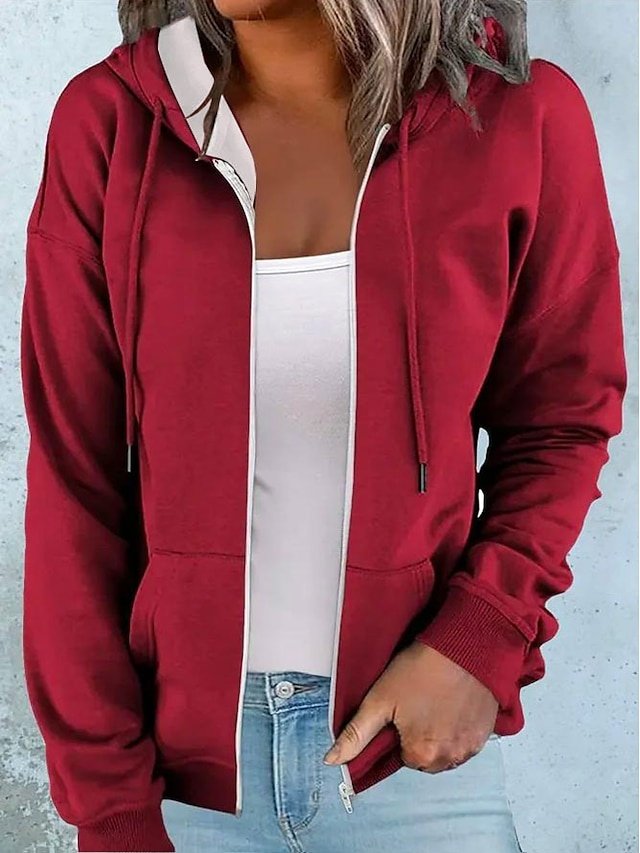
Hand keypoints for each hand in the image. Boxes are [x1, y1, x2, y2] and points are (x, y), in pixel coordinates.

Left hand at [323, 640, 498, 772]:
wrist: (465, 646)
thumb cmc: (423, 668)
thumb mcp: (380, 699)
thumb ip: (356, 734)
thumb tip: (332, 760)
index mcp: (421, 755)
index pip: (402, 757)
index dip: (400, 731)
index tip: (404, 708)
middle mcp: (449, 759)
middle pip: (426, 758)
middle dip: (421, 736)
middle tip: (420, 702)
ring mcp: (471, 747)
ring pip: (447, 750)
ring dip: (441, 733)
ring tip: (438, 700)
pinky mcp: (486, 733)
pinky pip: (467, 740)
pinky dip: (460, 726)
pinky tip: (455, 702)